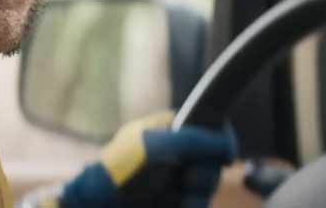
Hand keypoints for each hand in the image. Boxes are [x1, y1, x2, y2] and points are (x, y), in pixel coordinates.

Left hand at [24, 111, 235, 207]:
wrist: (97, 205)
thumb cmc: (120, 169)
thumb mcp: (155, 146)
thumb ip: (194, 140)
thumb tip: (228, 144)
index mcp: (166, 129)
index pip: (207, 127)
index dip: (217, 140)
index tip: (223, 153)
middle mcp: (172, 153)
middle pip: (212, 161)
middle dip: (204, 174)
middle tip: (186, 179)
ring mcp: (172, 179)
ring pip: (206, 187)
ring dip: (197, 195)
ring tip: (178, 198)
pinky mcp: (172, 202)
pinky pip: (197, 204)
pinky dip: (192, 206)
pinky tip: (179, 205)